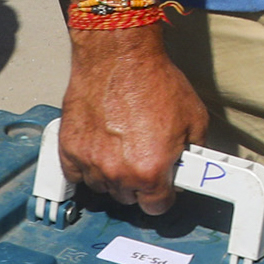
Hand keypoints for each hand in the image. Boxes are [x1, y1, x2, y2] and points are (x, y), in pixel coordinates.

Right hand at [57, 35, 209, 218]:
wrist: (119, 56)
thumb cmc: (155, 82)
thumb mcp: (194, 119)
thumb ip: (192, 151)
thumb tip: (190, 165)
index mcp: (151, 171)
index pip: (156, 206)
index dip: (163, 196)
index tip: (163, 187)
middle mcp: (118, 172)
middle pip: (128, 197)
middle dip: (139, 183)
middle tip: (145, 158)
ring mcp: (90, 162)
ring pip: (102, 187)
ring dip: (113, 175)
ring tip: (123, 147)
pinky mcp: (69, 148)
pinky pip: (77, 173)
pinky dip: (87, 165)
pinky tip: (100, 148)